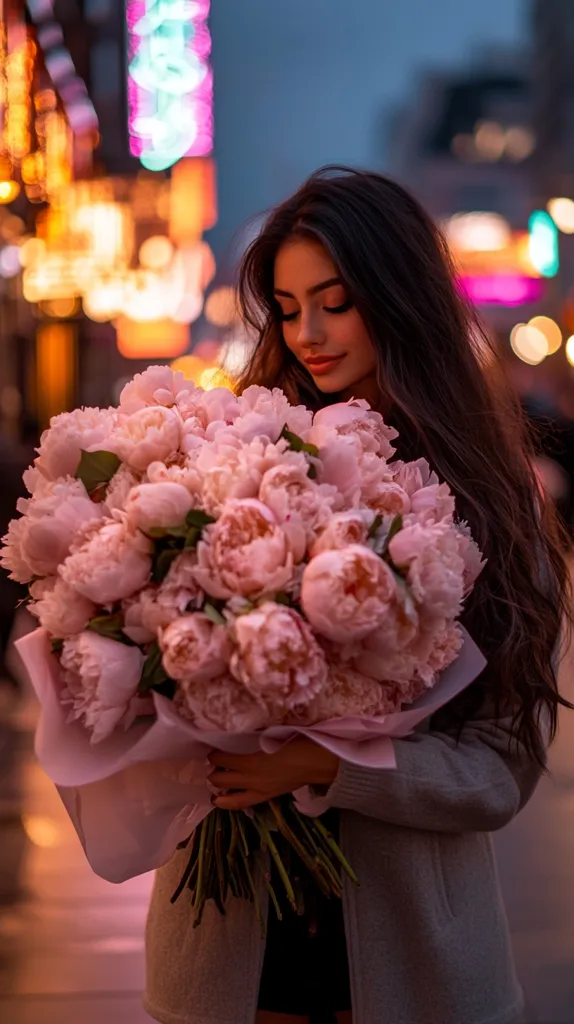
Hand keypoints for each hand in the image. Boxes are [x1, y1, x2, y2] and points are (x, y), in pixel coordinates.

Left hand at [207, 737, 339, 810]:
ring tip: (213, 778)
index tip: (211, 746)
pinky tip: (219, 800)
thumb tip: (237, 733)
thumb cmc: (299, 742)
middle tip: (211, 761)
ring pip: (227, 793)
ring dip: (217, 785)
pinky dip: (227, 802)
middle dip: (213, 770)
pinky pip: (241, 803)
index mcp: (253, 761)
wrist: (318, 763)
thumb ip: (254, 736)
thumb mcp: (274, 734)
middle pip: (220, 778)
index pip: (223, 759)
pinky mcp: (265, 796)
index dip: (214, 753)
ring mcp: (258, 790)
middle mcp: (251, 778)